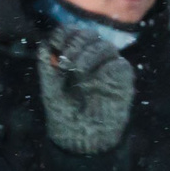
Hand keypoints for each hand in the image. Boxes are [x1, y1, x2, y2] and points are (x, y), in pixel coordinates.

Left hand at [38, 27, 135, 153]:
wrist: (80, 137)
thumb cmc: (64, 112)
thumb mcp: (49, 86)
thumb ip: (47, 63)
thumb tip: (47, 42)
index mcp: (73, 56)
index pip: (72, 33)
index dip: (65, 33)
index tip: (56, 44)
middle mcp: (91, 58)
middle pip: (89, 35)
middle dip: (76, 42)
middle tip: (66, 60)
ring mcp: (108, 67)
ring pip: (105, 46)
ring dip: (89, 54)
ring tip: (77, 70)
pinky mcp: (122, 80)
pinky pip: (119, 65)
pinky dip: (106, 68)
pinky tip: (94, 81)